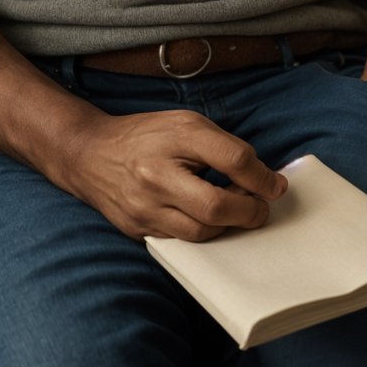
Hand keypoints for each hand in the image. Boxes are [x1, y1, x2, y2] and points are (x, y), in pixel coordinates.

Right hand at [59, 108, 288, 242]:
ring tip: (235, 212)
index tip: (275, 185)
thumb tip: (262, 178)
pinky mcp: (138, 230)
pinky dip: (202, 233)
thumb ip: (224, 147)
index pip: (232, 160)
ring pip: (201, 233)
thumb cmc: (146, 135)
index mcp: (174, 138)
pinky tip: (208, 220)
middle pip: (216, 206)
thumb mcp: (186, 124)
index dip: (263, 177)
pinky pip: (181, 242)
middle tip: (261, 207)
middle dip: (249, 211)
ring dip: (227, 226)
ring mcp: (144, 207)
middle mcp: (156, 174)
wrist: (90, 153)